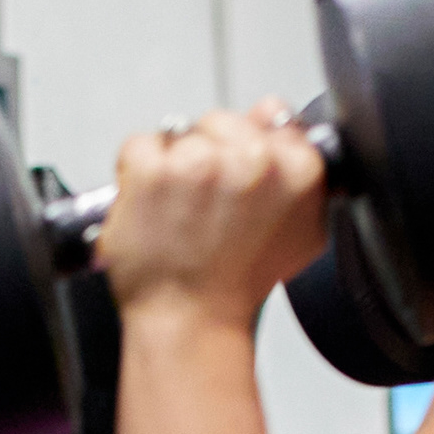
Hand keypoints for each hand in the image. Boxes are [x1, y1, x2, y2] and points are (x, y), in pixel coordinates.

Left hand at [99, 100, 327, 329]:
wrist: (191, 320)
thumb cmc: (238, 282)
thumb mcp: (298, 230)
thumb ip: (296, 165)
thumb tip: (274, 113)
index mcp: (298, 169)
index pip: (271, 118)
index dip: (246, 149)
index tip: (236, 183)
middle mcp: (254, 160)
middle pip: (221, 121)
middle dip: (209, 155)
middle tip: (205, 207)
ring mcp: (201, 163)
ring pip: (179, 133)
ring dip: (172, 167)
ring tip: (178, 213)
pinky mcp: (154, 171)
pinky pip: (140, 146)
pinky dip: (135, 175)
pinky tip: (152, 210)